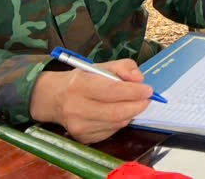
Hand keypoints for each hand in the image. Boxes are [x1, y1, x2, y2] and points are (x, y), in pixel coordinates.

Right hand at [29, 60, 155, 143]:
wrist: (55, 99)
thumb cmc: (83, 79)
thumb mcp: (101, 65)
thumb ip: (124, 67)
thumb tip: (139, 79)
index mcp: (80, 85)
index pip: (111, 90)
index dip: (133, 92)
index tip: (148, 90)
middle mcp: (76, 108)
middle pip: (115, 112)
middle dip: (137, 106)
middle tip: (147, 99)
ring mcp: (79, 126)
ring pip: (116, 123)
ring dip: (130, 113)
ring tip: (133, 103)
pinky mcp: (83, 138)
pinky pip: (111, 131)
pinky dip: (120, 121)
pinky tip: (118, 112)